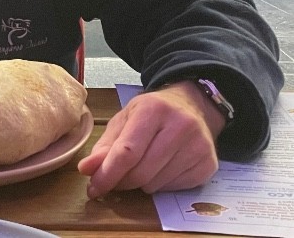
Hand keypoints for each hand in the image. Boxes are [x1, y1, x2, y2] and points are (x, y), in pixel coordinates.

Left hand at [77, 81, 224, 197]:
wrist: (193, 106)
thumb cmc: (153, 113)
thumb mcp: (125, 119)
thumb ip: (105, 145)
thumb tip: (86, 169)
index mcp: (153, 109)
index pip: (128, 151)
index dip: (108, 174)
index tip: (93, 188)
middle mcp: (179, 126)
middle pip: (142, 171)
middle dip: (122, 181)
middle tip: (116, 178)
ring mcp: (198, 146)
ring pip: (157, 183)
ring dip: (141, 184)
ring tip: (140, 168)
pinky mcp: (209, 164)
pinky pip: (175, 189)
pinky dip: (161, 185)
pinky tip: (160, 169)